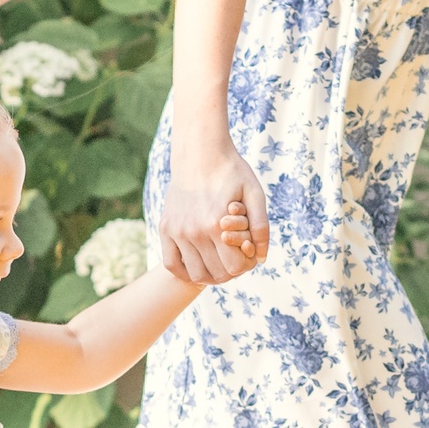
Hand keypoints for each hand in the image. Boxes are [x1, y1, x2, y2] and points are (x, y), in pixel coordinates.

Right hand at [161, 141, 269, 284]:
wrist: (199, 152)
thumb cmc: (231, 171)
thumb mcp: (255, 194)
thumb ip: (261, 227)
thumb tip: (262, 258)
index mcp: (216, 225)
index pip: (234, 268)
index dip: (246, 264)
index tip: (248, 252)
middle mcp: (194, 232)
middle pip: (217, 274)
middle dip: (231, 270)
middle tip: (236, 256)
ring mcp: (177, 231)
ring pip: (195, 273)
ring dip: (211, 273)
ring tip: (220, 260)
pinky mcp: (166, 228)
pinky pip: (171, 264)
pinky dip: (185, 271)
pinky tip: (198, 263)